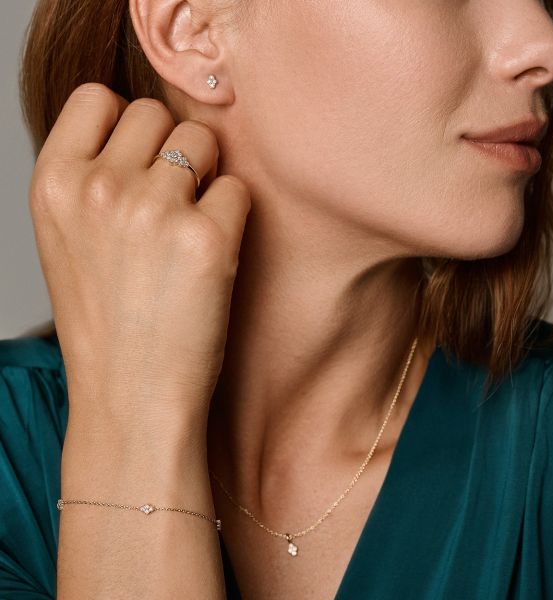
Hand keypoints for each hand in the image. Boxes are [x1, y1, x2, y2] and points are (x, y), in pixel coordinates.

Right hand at [28, 83, 249, 436]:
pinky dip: (233, 215)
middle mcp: (99, 187)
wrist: (132, 395)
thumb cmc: (108, 320)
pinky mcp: (207, 238)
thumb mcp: (71, 238)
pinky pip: (238, 188)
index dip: (127, 126)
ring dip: (207, 177)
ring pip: (203, 142)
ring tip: (192, 229)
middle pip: (157, 114)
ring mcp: (153, 210)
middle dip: (171, 151)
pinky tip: (214, 254)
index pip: (99, 98)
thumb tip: (148, 126)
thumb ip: (94, 175)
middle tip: (173, 204)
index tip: (140, 164)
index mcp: (54, 183)